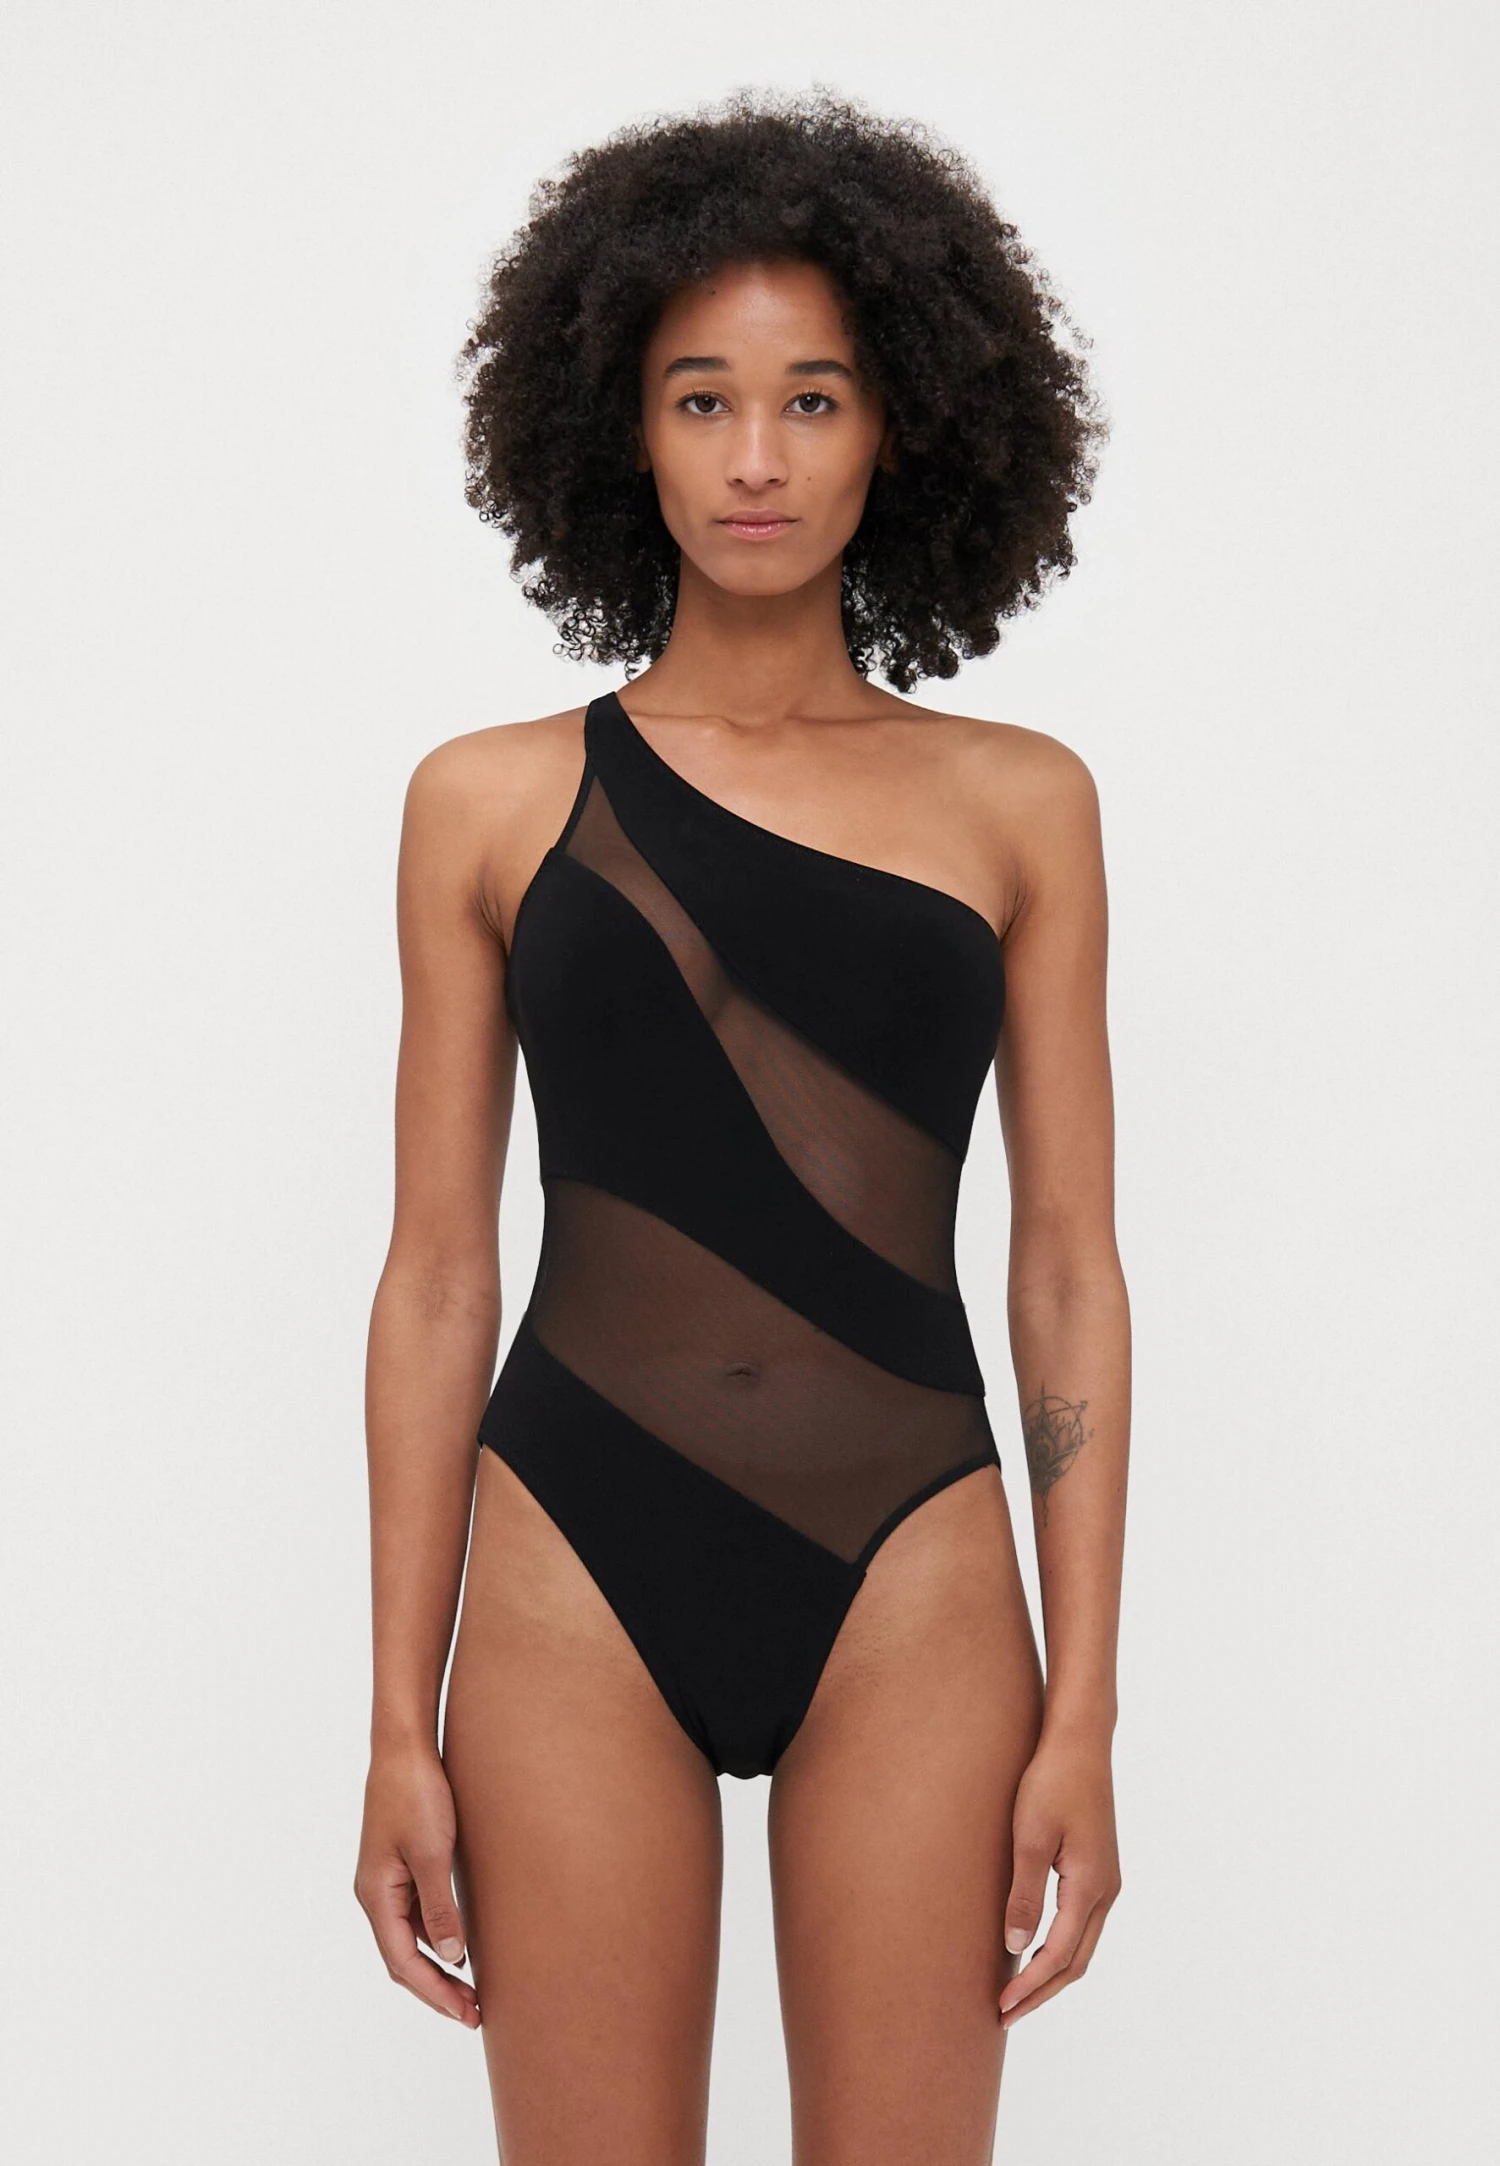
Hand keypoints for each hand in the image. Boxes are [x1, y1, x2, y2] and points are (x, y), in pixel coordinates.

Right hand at [354, 1739, 480, 2027]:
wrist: (404, 1746)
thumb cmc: (416, 1794)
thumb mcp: (433, 1854)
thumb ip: (439, 1909)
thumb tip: (451, 1958)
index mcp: (376, 1895)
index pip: (402, 1963)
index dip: (434, 1993)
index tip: (465, 2014)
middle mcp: (375, 1893)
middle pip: (402, 1957)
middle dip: (436, 1988)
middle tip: (474, 2013)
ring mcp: (386, 1879)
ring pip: (409, 1938)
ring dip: (438, 1964)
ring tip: (472, 1988)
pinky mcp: (401, 1864)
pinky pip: (415, 1914)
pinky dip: (436, 1936)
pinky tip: (460, 1943)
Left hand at [999, 1730, 1120, 2027]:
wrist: (1079, 1741)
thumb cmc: (1051, 1782)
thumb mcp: (1029, 1838)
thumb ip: (1024, 1895)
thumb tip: (1016, 1947)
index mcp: (1090, 1887)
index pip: (1059, 1955)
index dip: (1030, 1986)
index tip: (1001, 2006)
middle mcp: (1106, 1891)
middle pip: (1076, 1961)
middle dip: (1042, 1991)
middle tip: (1005, 2013)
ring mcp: (1106, 1880)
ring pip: (1082, 1945)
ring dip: (1051, 1972)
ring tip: (1017, 1990)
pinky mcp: (1098, 1868)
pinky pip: (1082, 1923)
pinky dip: (1059, 1947)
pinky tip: (1033, 1947)